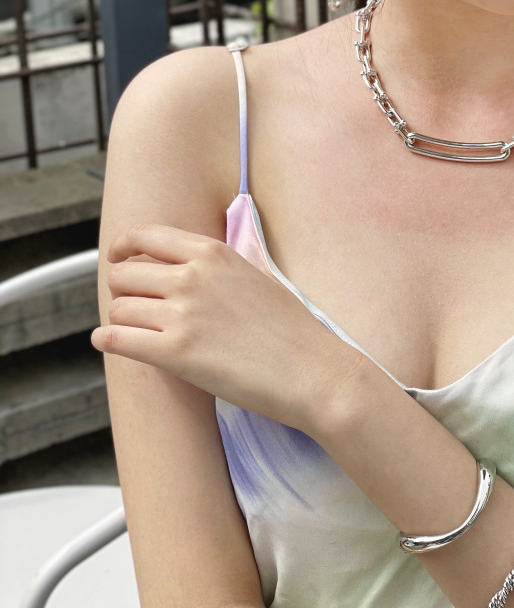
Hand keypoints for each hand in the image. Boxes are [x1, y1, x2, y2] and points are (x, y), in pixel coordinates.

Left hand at [91, 222, 348, 433]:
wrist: (312, 372)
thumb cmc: (292, 329)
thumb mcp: (255, 275)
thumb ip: (217, 266)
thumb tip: (184, 266)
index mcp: (213, 253)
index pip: (146, 235)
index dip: (124, 247)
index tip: (119, 259)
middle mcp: (192, 277)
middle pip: (124, 274)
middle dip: (122, 290)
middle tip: (132, 305)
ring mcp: (183, 315)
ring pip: (119, 308)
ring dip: (120, 320)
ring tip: (132, 330)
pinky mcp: (176, 354)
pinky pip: (117, 339)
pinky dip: (107, 341)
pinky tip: (111, 344)